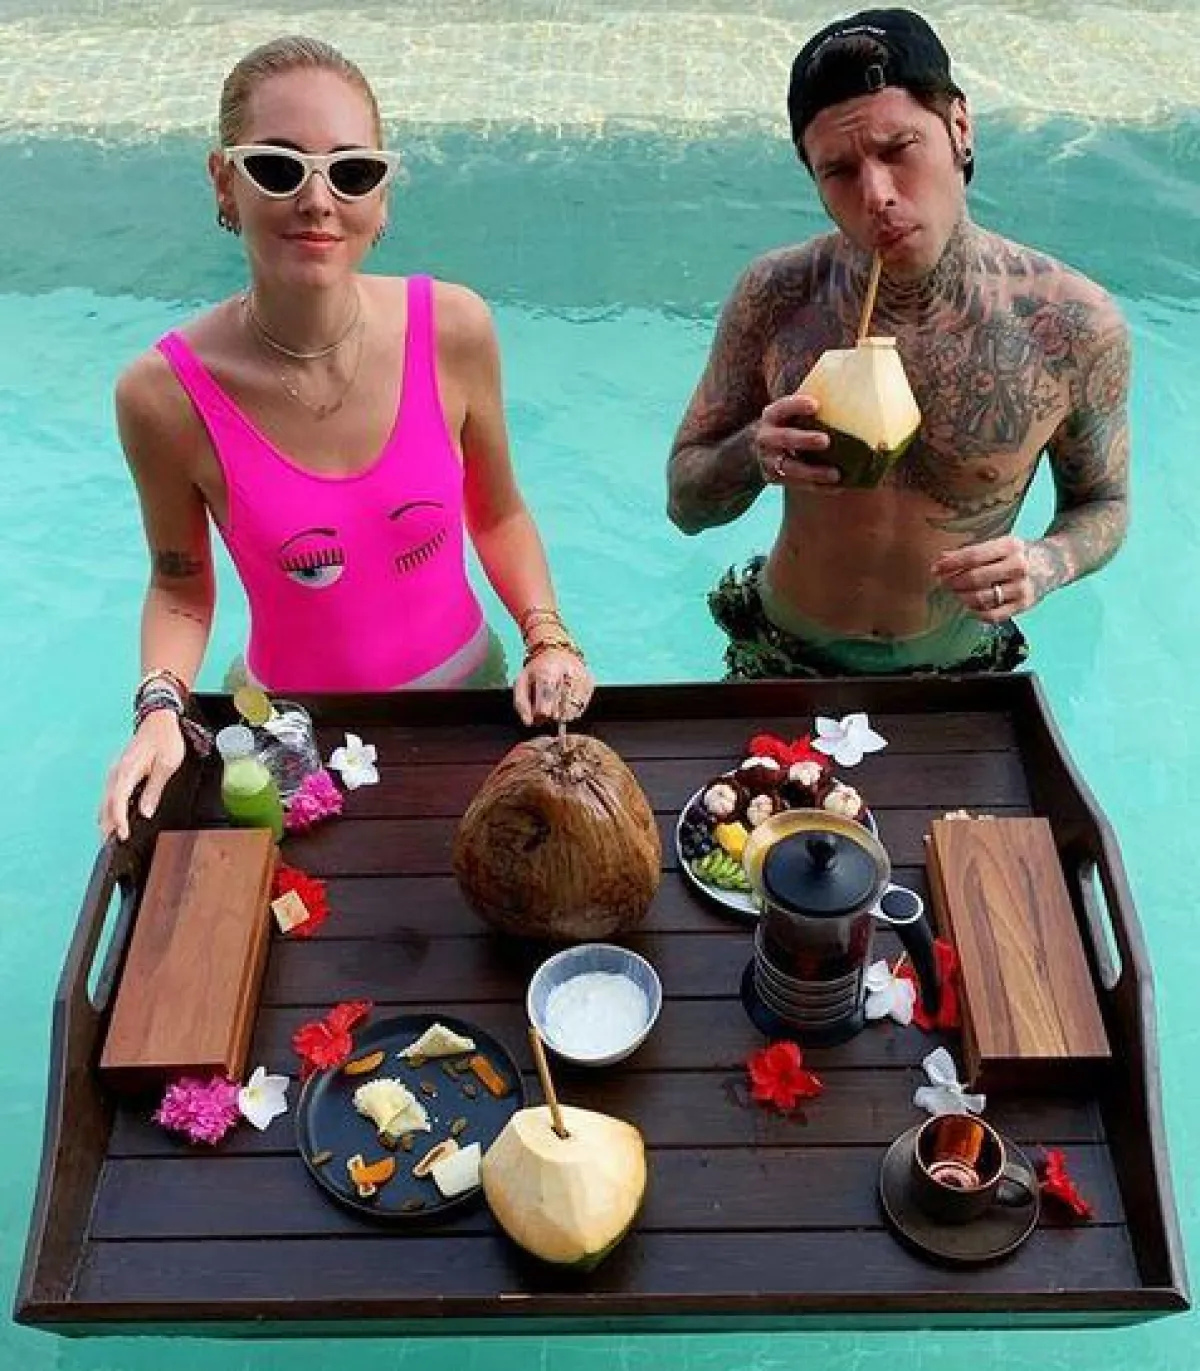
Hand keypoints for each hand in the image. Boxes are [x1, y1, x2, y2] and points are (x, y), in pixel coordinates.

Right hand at [99, 710, 186, 841]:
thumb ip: (154, 789)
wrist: (159, 721)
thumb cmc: (165, 740)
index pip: (117, 801)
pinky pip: (111, 795)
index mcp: (127, 771)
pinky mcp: (119, 773)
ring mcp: (116, 773)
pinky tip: (115, 819)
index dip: (119, 821)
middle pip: (106, 804)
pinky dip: (110, 809)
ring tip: (110, 838)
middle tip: (110, 846)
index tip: (123, 836)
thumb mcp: (167, 765)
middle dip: (107, 825)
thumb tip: (144, 812)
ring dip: (106, 819)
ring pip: (106, 800)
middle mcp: (117, 773)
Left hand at [514, 649, 594, 726]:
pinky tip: (566, 699)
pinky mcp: (589, 683)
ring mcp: (581, 679)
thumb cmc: (536, 670)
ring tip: (556, 700)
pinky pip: (581, 708)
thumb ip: (521, 704)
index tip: (539, 708)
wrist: (556, 650)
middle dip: (551, 714)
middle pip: (558, 713)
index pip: (544, 710)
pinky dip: (572, 709)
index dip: (540, 713)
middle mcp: (566, 675)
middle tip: (547, 703)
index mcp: (546, 674)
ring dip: (562, 713)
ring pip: (571, 713)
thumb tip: (529, 723)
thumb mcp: (521, 682)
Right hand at [755, 392, 840, 488]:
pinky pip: (796, 484)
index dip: (796, 405)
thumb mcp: (791, 411)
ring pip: (789, 467)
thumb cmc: (789, 424)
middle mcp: (765, 437)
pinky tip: (837, 486)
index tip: (815, 404)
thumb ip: (812, 401)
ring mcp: (768, 460)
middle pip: (784, 439)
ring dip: (812, 471)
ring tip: (835, 474)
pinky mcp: (773, 478)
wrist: (758, 450)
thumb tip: (857, 374)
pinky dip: (817, 486)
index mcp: (772, 415)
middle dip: (804, 440)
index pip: (782, 407)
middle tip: (826, 441)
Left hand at [931, 535, 1035, 621]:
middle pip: (976, 578)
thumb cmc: (1016, 554)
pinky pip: (992, 615)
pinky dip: (976, 612)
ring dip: (962, 597)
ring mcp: (1022, 587)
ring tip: (956, 593)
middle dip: (954, 582)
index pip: (973, 556)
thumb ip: (971, 552)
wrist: (1051, 564)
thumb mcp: (998, 545)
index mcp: (1010, 546)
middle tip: (944, 583)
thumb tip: (941, 559)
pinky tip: (970, 606)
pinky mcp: (1024, 605)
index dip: (951, 564)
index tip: (935, 568)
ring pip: (981, 598)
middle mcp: (1018, 566)